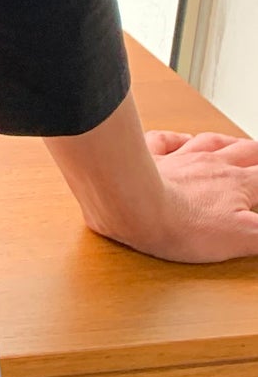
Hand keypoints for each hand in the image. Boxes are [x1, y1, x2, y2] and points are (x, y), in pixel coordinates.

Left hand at [87, 129, 257, 262]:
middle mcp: (211, 164)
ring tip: (236, 143)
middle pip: (245, 152)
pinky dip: (177, 139)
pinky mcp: (151, 158)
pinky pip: (167, 141)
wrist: (132, 204)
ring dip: (227, 142)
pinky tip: (179, 139)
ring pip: (210, 142)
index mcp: (237, 183)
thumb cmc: (184, 226)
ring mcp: (180, 157)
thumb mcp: (243, 238)